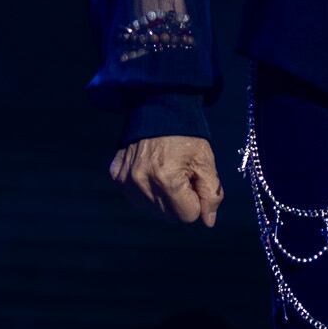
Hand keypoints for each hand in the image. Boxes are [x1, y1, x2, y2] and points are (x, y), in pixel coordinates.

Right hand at [109, 135, 224, 227]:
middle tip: (181, 174)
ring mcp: (126, 180)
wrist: (158, 107)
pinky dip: (145, 189)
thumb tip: (208, 221)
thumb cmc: (187, 134)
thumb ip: (211, 193)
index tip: (193, 180)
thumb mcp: (206, 160)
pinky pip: (134, 197)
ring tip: (166, 171)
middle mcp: (142, 183)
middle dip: (179, 200)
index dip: (196, 200)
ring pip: (151, 210)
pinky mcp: (116, 175)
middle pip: (169, 216)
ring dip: (162, 197)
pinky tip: (151, 170)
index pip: (188, 216)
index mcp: (167, 180)